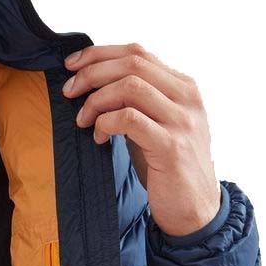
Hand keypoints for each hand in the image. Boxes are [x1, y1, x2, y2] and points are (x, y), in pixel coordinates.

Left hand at [63, 43, 220, 236]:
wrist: (195, 211)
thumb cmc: (170, 170)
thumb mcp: (157, 126)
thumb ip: (139, 103)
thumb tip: (96, 84)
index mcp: (184, 88)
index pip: (138, 53)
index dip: (99, 54)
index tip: (73, 66)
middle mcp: (187, 99)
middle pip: (132, 64)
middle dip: (92, 73)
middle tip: (70, 92)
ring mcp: (181, 121)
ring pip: (129, 86)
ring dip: (97, 100)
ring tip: (83, 119)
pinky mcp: (171, 146)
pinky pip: (129, 119)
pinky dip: (106, 123)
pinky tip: (99, 137)